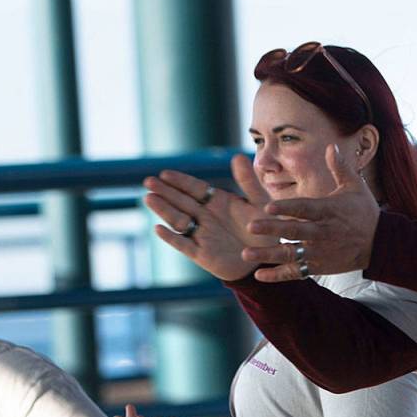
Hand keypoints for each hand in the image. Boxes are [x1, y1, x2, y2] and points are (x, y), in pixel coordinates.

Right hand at [143, 156, 277, 280]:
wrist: (267, 260)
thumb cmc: (264, 229)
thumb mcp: (260, 203)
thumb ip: (248, 182)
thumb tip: (237, 156)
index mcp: (217, 202)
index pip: (195, 188)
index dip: (181, 181)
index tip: (165, 173)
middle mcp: (206, 216)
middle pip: (181, 202)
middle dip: (166, 192)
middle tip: (149, 181)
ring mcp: (202, 234)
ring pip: (178, 220)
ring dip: (164, 210)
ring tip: (149, 198)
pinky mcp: (201, 254)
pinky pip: (183, 245)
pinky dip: (171, 237)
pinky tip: (159, 228)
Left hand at [243, 144, 379, 281]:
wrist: (380, 244)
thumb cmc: (364, 212)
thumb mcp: (355, 187)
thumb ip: (340, 167)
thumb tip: (332, 145)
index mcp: (329, 211)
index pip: (306, 208)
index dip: (287, 207)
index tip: (268, 206)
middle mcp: (323, 232)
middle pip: (295, 231)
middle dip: (272, 230)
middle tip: (250, 227)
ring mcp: (321, 252)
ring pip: (292, 254)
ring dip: (269, 255)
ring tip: (246, 253)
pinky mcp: (319, 267)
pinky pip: (296, 272)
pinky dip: (278, 275)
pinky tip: (260, 275)